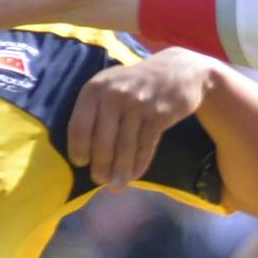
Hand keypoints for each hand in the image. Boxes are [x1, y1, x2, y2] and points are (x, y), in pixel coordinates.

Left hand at [69, 47, 213, 190]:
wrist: (178, 71)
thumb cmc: (137, 85)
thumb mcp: (111, 86)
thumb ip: (95, 110)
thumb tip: (84, 150)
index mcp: (95, 89)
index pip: (79, 126)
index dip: (78, 149)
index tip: (81, 164)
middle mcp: (114, 95)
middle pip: (102, 141)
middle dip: (100, 166)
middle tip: (100, 180)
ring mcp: (138, 104)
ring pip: (125, 147)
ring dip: (120, 171)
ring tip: (116, 186)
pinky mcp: (159, 114)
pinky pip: (145, 146)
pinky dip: (140, 163)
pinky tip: (135, 174)